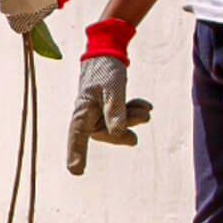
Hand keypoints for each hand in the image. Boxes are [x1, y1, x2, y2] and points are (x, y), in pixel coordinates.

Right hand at [67, 18, 150, 174]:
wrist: (107, 52)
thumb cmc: (106, 68)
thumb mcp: (114, 89)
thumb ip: (116, 111)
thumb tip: (119, 133)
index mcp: (82, 111)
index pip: (78, 136)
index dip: (77, 153)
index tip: (76, 171)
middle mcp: (87, 115)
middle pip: (107, 133)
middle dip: (127, 125)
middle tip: (146, 115)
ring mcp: (96, 113)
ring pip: (116, 126)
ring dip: (134, 118)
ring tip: (147, 108)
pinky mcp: (105, 109)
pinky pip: (120, 118)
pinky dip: (133, 113)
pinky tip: (145, 105)